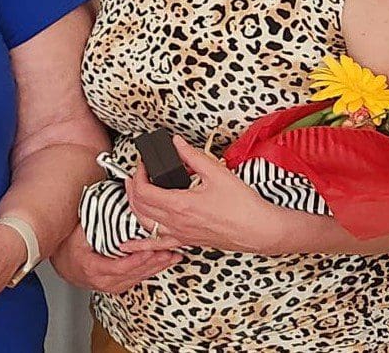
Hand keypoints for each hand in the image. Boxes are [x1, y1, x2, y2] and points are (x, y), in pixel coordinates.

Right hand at [49, 226, 178, 293]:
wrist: (64, 265)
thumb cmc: (69, 250)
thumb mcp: (76, 235)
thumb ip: (92, 224)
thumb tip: (105, 208)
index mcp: (94, 269)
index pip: (120, 267)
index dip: (137, 260)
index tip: (149, 251)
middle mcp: (104, 281)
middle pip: (134, 273)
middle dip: (153, 262)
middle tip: (168, 252)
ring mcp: (112, 285)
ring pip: (139, 277)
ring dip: (156, 267)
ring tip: (172, 256)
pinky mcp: (118, 285)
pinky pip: (137, 279)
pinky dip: (151, 270)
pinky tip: (162, 263)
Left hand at [122, 135, 281, 254]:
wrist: (260, 230)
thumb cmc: (243, 206)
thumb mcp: (216, 173)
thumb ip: (192, 156)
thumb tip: (176, 143)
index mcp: (180, 204)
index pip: (144, 190)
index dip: (138, 174)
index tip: (143, 165)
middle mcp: (176, 222)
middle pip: (140, 205)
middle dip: (132, 187)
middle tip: (136, 174)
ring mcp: (180, 234)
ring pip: (144, 223)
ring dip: (133, 207)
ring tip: (133, 194)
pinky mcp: (187, 241)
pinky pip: (158, 245)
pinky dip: (140, 244)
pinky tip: (128, 246)